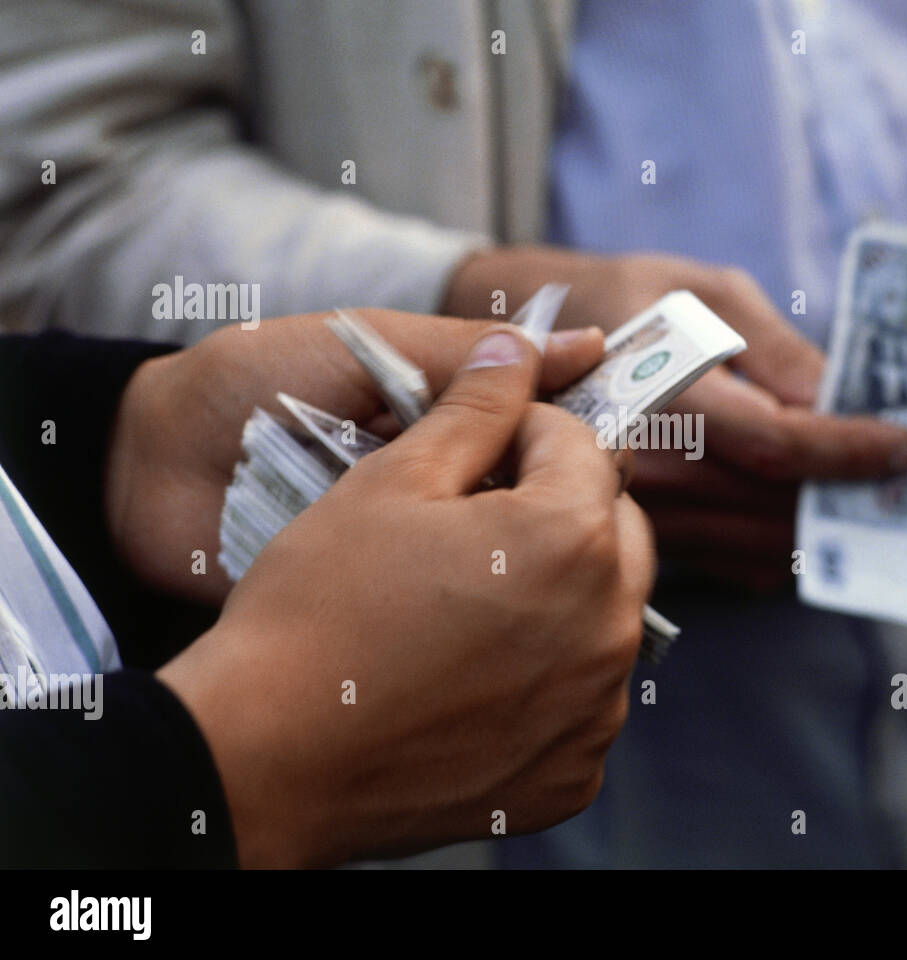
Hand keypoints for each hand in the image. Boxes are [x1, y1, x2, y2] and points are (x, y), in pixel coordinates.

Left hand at [105, 310, 605, 604]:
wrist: (142, 464)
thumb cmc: (253, 381)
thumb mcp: (370, 345)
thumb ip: (470, 355)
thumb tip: (589, 345)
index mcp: (441, 426)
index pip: (533, 436)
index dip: (576, 442)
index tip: (619, 449)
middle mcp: (435, 492)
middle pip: (519, 507)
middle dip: (548, 511)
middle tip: (591, 521)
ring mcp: (404, 550)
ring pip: (483, 561)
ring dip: (506, 560)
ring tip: (545, 566)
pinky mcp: (373, 601)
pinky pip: (425, 607)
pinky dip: (451, 606)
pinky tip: (492, 613)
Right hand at [157, 329, 654, 865]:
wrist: (268, 757)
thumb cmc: (319, 607)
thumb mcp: (393, 478)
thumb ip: (475, 403)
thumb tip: (521, 346)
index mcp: (572, 537)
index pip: (580, 446)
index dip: (523, 432)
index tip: (474, 451)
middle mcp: (609, 625)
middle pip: (613, 529)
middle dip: (561, 506)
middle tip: (482, 518)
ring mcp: (596, 709)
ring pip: (605, 613)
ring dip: (562, 589)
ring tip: (477, 595)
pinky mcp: (574, 772)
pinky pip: (585, 696)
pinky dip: (550, 673)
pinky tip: (479, 670)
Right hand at [443, 247, 906, 589]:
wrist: (520, 345)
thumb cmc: (618, 300)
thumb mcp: (698, 289)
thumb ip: (770, 346)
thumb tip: (834, 397)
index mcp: (659, 391)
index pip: (774, 442)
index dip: (849, 450)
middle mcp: (645, 464)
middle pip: (774, 503)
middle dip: (848, 493)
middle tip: (904, 477)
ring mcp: (638, 509)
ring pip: (757, 542)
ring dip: (820, 525)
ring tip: (865, 496)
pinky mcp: (644, 533)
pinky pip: (731, 563)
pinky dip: (780, 547)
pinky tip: (803, 516)